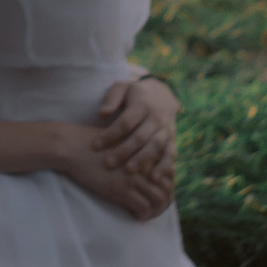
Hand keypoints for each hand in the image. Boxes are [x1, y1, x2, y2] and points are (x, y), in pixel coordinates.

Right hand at [56, 122, 173, 222]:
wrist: (73, 147)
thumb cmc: (90, 144)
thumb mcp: (117, 144)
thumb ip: (131, 154)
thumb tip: (136, 167)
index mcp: (144, 152)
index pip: (169, 172)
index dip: (167, 186)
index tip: (156, 192)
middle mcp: (144, 165)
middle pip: (168, 187)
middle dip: (165, 201)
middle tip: (154, 208)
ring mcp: (134, 178)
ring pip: (160, 200)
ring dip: (156, 211)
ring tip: (146, 214)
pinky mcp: (122, 190)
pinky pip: (143, 208)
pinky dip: (143, 215)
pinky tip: (134, 215)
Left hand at [94, 76, 177, 199]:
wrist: (162, 95)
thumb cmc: (134, 94)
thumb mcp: (122, 88)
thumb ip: (111, 98)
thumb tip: (102, 114)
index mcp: (142, 104)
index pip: (125, 122)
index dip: (110, 134)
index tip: (95, 145)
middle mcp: (156, 117)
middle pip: (140, 136)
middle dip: (124, 151)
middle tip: (108, 163)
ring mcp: (166, 128)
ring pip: (155, 146)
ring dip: (143, 159)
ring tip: (129, 171)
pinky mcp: (172, 138)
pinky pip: (170, 153)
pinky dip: (164, 166)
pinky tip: (154, 178)